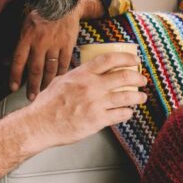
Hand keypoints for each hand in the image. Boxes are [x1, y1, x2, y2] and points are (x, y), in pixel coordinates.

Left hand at [10, 0, 102, 99]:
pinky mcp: (68, 44)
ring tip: (43, 91)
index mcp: (27, 37)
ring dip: (46, 82)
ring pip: (50, 68)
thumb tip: (4, 60)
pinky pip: (64, 63)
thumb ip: (17, 42)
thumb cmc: (41, 12)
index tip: (13, 88)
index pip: (18, 60)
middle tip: (31, 97)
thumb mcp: (24, 24)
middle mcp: (40, 43)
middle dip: (32, 86)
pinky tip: (59, 80)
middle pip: (35, 69)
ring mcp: (55, 44)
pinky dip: (61, 73)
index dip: (15, 76)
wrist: (62, 1)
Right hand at [23, 52, 146, 148]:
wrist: (40, 124)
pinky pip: (121, 114)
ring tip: (141, 98)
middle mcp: (92, 87)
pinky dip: (128, 112)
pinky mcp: (98, 120)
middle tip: (142, 80)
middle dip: (138, 78)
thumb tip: (87, 72)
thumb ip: (77, 76)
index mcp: (83, 74)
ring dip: (138, 97)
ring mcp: (96, 104)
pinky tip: (128, 112)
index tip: (134, 60)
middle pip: (124, 76)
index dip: (126, 58)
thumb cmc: (47, 105)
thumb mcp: (61, 81)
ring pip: (127, 97)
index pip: (110, 59)